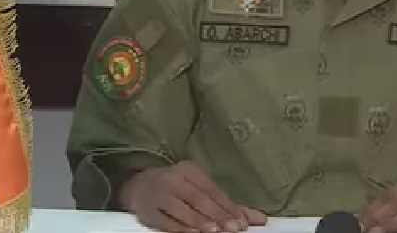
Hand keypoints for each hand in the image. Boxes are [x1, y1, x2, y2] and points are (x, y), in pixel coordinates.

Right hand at [120, 161, 266, 232]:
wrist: (137, 187)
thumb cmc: (176, 188)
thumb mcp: (199, 189)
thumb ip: (227, 205)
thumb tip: (259, 219)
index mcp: (190, 170)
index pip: (212, 190)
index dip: (228, 206)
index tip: (242, 222)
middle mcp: (174, 179)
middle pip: (199, 199)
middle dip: (218, 215)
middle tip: (234, 229)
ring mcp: (160, 194)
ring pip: (183, 210)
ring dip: (200, 222)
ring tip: (216, 231)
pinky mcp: (148, 210)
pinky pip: (167, 222)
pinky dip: (181, 229)